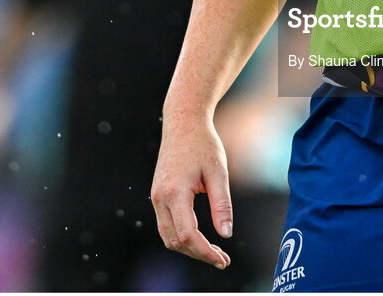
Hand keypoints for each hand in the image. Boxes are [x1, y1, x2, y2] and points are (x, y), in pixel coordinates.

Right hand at [151, 109, 232, 270]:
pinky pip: (166, 225)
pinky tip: (200, 237)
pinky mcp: (158, 195)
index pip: (188, 235)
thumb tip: (226, 234)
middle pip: (176, 241)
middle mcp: (160, 197)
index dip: (205, 252)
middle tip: (222, 259)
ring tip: (214, 251)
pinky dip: (182, 237)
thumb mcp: (218, 171)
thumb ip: (222, 204)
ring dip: (189, 248)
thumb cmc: (203, 143)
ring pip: (168, 237)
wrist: (183, 122)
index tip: (223, 260)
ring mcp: (156, 197)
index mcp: (175, 192)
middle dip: (199, 254)